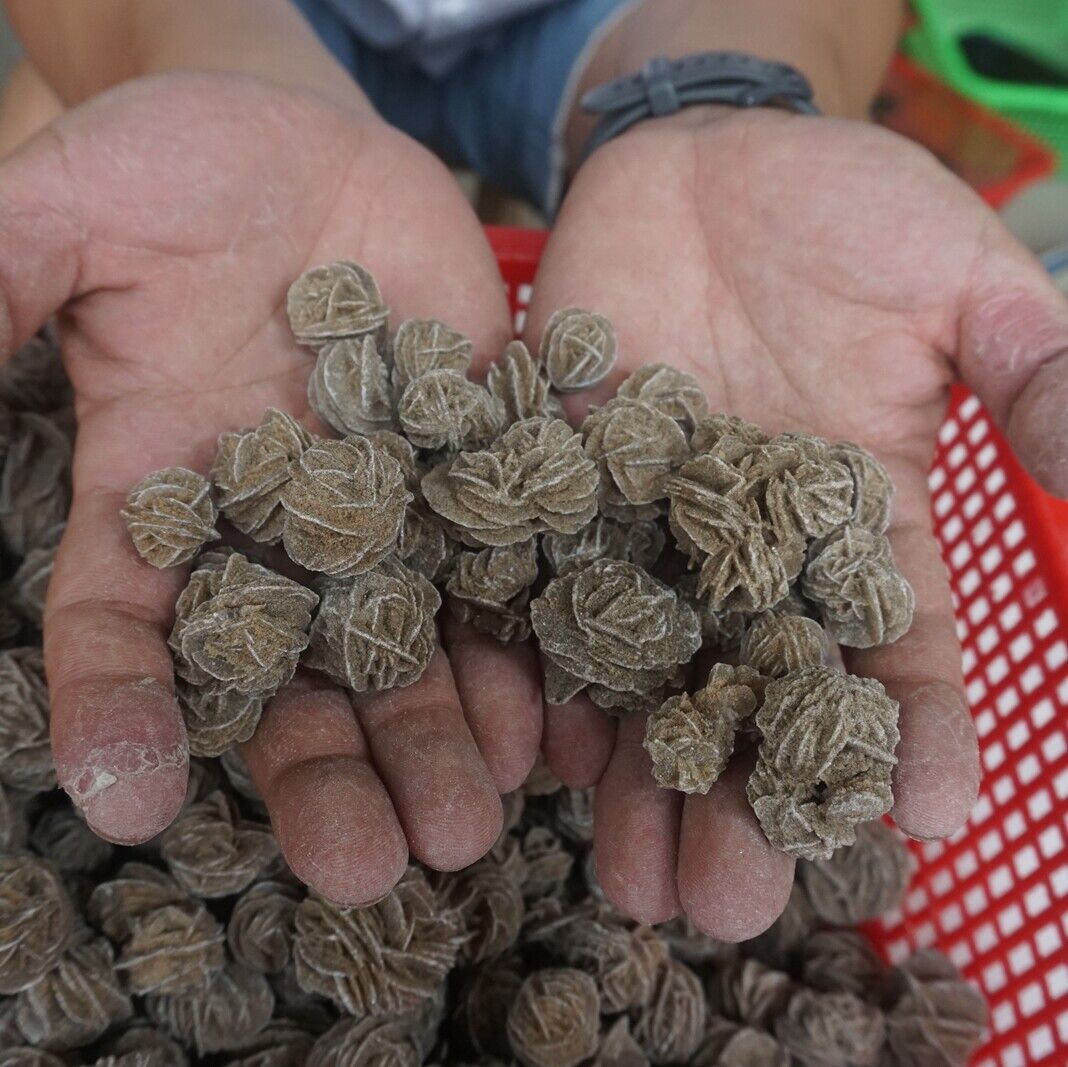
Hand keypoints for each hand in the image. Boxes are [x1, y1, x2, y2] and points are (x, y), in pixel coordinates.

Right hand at [1, 72, 543, 900]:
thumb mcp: (78, 205)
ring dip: (440, 739)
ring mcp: (388, 512)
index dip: (118, 712)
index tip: (129, 803)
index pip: (126, 626)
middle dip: (326, 775)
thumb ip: (10, 278)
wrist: (314, 150)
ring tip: (470, 822)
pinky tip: (548, 723)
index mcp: (165, 494)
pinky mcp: (478, 473)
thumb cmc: (179, 166)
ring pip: (409, 652)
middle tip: (366, 868)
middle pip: (294, 678)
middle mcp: (279, 531)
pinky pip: (502, 576)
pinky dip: (524, 649)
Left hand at [527, 108, 1067, 937]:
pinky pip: (547, 601)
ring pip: (648, 680)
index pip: (898, 650)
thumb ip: (1036, 374)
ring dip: (642, 781)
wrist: (699, 163)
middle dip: (747, 800)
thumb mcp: (959, 282)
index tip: (915, 816)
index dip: (912, 733)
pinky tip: (542, 756)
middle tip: (730, 906)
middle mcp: (750, 551)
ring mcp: (648, 532)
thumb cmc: (840, 208)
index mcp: (858, 519)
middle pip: (755, 700)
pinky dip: (544, 677)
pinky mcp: (560, 495)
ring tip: (633, 883)